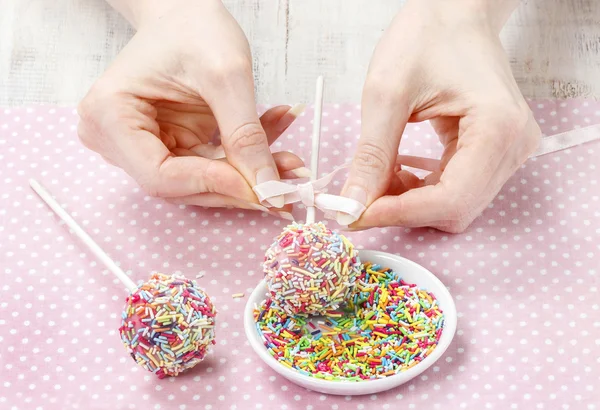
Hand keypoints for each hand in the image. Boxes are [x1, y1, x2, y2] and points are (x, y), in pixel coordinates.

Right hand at [78, 0, 304, 214]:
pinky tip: (275, 136)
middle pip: (181, 185)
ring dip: (247, 175)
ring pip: (201, 181)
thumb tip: (268, 189)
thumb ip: (245, 135)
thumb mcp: (226, 76)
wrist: (186, 13)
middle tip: (284, 184)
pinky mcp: (169, 146)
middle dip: (237, 186)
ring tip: (289, 161)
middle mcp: (116, 139)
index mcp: (110, 116)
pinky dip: (244, 157)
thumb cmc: (193, 28)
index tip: (260, 188)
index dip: (213, 186)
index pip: (161, 176)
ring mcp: (142, 146)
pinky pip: (210, 166)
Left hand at [339, 0, 540, 232]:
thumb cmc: (427, 35)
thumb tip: (352, 205)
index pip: (451, 199)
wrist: (453, 12)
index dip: (400, 214)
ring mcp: (508, 151)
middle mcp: (514, 146)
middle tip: (359, 200)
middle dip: (402, 210)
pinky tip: (396, 172)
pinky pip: (455, 190)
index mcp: (498, 127)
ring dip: (409, 202)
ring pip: (454, 205)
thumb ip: (371, 155)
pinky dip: (420, 190)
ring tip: (377, 177)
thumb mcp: (387, 93)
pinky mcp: (494, 152)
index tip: (357, 215)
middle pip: (455, 209)